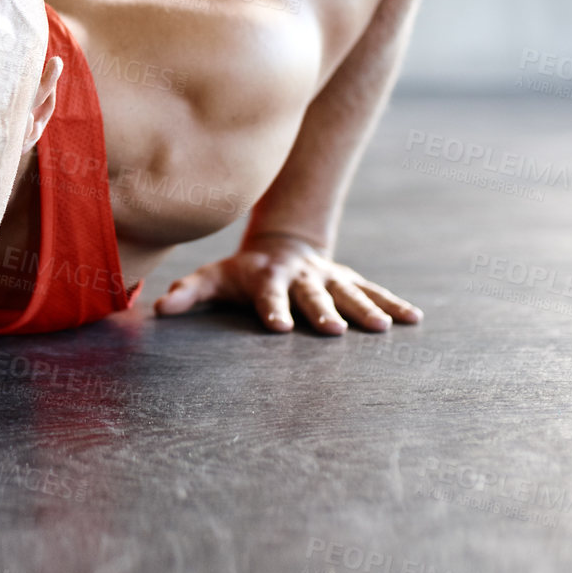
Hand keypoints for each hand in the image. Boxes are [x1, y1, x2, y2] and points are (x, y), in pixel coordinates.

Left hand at [153, 232, 422, 334]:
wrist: (282, 242)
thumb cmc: (242, 269)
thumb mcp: (214, 277)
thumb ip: (188, 292)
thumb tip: (158, 308)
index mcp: (268, 277)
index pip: (268, 294)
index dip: (272, 309)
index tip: (278, 328)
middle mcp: (301, 276)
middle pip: (312, 295)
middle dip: (323, 311)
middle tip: (334, 330)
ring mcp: (329, 277)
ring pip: (349, 292)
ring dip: (366, 309)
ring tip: (382, 329)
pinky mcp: (350, 280)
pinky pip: (374, 291)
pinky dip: (393, 303)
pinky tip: (413, 319)